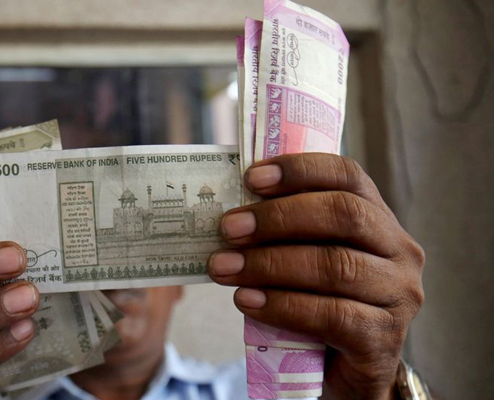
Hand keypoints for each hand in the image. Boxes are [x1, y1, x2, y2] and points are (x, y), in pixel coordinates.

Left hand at [207, 154, 424, 399]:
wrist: (344, 369)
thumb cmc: (318, 301)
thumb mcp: (305, 257)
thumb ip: (286, 232)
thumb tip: (229, 214)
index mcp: (379, 219)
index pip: (347, 176)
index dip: (299, 170)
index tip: (251, 178)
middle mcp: (400, 251)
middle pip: (343, 215)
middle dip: (278, 218)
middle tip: (228, 228)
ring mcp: (398, 295)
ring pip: (334, 266)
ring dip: (269, 264)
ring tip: (223, 268)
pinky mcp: (384, 338)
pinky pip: (331, 316)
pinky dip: (281, 306)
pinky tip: (246, 301)